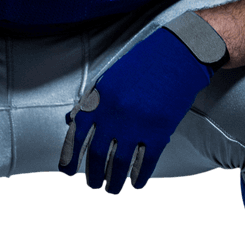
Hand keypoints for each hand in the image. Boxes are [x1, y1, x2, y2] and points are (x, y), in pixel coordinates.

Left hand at [59, 26, 213, 193]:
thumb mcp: (109, 77)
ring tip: (111, 190)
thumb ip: (90, 100)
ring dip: (113, 181)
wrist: (177, 54)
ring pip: (119, 164)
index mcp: (98, 100)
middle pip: (96, 155)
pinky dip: (139, 176)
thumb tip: (72, 121)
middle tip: (93, 185)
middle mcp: (113, 115)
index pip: (77, 136)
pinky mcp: (159, 131)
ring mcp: (136, 125)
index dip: (70, 157)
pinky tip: (136, 184)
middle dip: (92, 174)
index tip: (67, 171)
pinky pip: (145, 162)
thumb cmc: (142, 63)